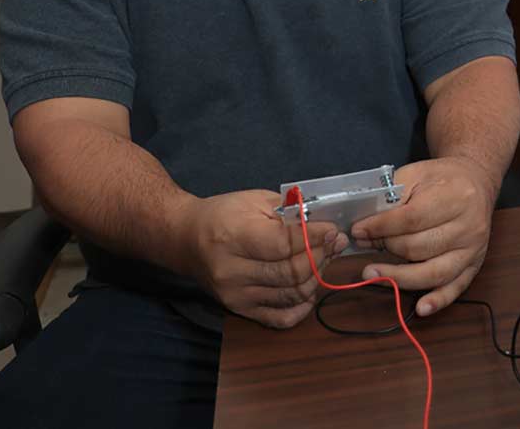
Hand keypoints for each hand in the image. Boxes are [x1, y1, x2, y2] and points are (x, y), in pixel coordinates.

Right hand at [175, 189, 348, 328]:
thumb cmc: (223, 215)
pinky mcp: (239, 310)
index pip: (284, 244)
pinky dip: (302, 307)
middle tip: (334, 243)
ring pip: (291, 294)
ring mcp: (235, 296)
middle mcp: (232, 271)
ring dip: (316, 278)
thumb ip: (290, 213)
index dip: (315, 238)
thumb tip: (326, 226)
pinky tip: (309, 289)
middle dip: (322, 256)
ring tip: (324, 260)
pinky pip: (280, 318)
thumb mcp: (255, 201)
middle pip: (291, 272)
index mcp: (233, 237)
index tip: (333, 230)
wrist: (186, 239)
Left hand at [348, 156, 500, 316]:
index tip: (358, 230)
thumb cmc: (442, 180)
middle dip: (386, 247)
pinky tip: (421, 308)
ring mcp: (473, 250)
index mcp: (456, 198)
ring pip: (433, 273)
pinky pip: (455, 288)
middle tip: (365, 244)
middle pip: (419, 247)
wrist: (475, 183)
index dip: (380, 228)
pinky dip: (438, 301)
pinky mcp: (474, 266)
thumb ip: (392, 197)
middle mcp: (469, 226)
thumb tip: (366, 226)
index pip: (411, 219)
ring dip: (399, 278)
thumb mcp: (416, 175)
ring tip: (372, 274)